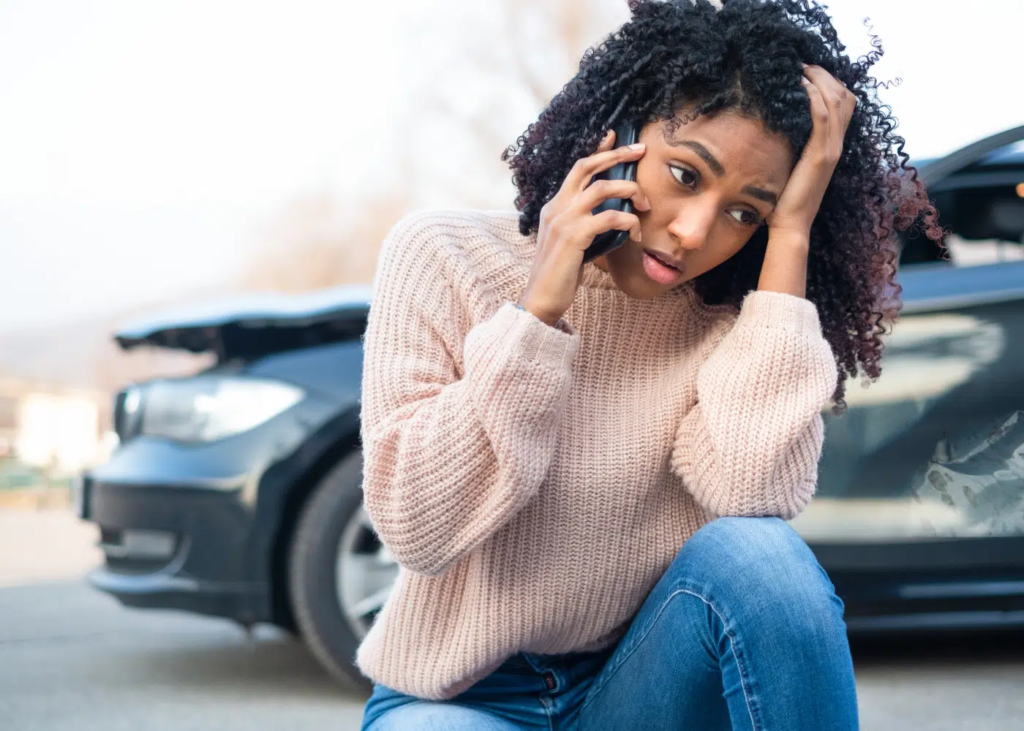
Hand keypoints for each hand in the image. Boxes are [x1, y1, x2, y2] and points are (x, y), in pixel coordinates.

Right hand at [519, 129, 649, 326]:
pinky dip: (629, 223)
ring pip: (601, 188)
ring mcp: (563, 219)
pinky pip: (610, 218)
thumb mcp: (572, 244)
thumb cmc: (560, 275)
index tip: (614, 135)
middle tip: (641, 150)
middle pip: (586, 166)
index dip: (596, 150)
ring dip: (629, 191)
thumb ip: (585, 225)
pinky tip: (637, 235)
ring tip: (646, 205)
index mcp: (554, 206)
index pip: (576, 169)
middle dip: (616, 155)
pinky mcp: (573, 236)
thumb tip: (613, 217)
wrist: (542, 299)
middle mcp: (556, 207)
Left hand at [766, 64, 856, 239]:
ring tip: (801, 69)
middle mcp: (837, 144)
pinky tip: (800, 87)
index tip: (808, 71)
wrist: (792, 225)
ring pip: (836, 101)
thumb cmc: (787, 199)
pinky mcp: (820, 156)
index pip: (845, 103)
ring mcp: (831, 150)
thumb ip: (796, 146)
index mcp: (833, 145)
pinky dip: (813, 97)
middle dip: (825, 75)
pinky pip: (821, 117)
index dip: (830, 82)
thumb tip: (782, 125)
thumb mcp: (795, 165)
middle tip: (803, 64)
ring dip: (819, 80)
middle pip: (844, 96)